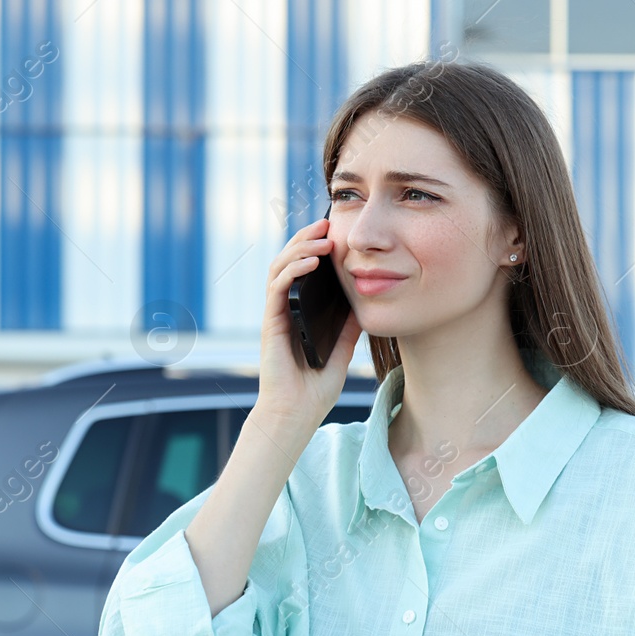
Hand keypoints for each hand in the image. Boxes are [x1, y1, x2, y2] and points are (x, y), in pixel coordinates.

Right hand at [256, 215, 363, 426]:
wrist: (298, 412)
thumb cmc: (316, 386)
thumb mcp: (341, 350)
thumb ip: (347, 327)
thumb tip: (363, 303)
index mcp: (301, 312)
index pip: (304, 271)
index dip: (316, 249)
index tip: (336, 233)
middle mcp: (286, 309)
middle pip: (290, 262)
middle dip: (306, 239)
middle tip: (327, 223)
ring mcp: (277, 314)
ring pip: (280, 269)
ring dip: (300, 249)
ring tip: (321, 238)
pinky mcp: (271, 323)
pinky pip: (278, 289)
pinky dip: (293, 271)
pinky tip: (311, 263)